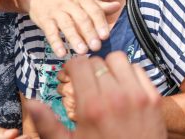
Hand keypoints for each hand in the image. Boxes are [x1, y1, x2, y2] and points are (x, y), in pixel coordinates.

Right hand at [27, 0, 120, 56]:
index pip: (94, 10)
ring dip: (75, 39)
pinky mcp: (44, 20)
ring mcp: (56, 11)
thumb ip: (99, 6)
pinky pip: (50, 32)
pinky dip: (56, 43)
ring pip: (67, 25)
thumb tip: (118, 6)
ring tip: (82, 51)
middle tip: (96, 47)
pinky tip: (62, 53)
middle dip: (90, 33)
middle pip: (81, 18)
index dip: (100, 23)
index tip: (106, 36)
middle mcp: (69, 3)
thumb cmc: (66, 0)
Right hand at [28, 52, 166, 138]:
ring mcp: (138, 95)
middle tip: (86, 83)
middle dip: (88, 69)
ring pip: (119, 59)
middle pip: (97, 61)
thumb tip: (30, 102)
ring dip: (109, 67)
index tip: (70, 75)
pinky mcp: (153, 97)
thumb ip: (47, 124)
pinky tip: (123, 87)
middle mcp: (116, 96)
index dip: (71, 67)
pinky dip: (129, 74)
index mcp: (92, 107)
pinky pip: (139, 70)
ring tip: (105, 82)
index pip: (80, 64)